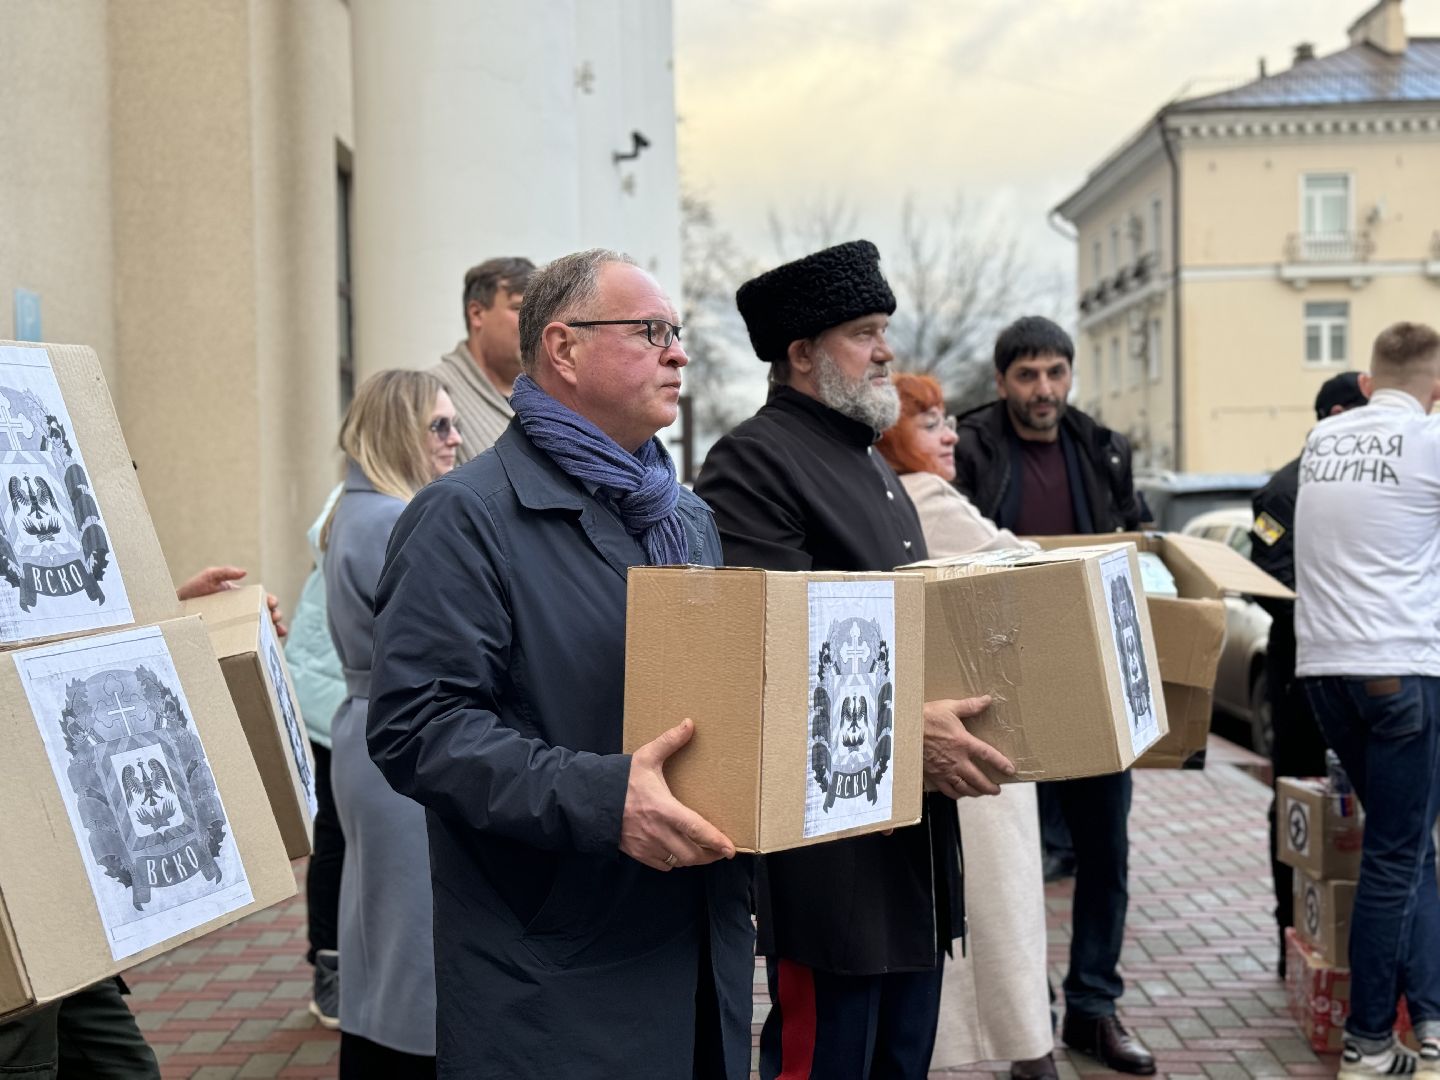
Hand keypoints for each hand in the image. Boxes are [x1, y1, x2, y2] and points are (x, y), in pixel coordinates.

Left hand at [176, 566, 286, 636]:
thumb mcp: (207, 577)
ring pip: (262, 630)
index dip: (271, 601)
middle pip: (266, 615)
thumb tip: (244, 572)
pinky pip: (248, 643)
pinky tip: (264, 648)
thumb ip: (224, 572)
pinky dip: (259, 645)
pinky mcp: (230, 639)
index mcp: (241, 598)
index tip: (272, 604)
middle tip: (275, 619)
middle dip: (276, 616)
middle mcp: (242, 613)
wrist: (174, 611)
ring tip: (277, 634)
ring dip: (273, 632)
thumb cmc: (191, 592)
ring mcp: (237, 626)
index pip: (262, 599)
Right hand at [619, 719, 735, 871]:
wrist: (592, 799)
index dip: (716, 841)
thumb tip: (689, 724)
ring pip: (678, 861)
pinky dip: (673, 861)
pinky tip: (677, 851)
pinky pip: (662, 865)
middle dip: (709, 855)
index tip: (730, 849)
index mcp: (663, 809)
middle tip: (720, 851)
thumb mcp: (646, 757)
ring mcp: (647, 845)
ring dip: (692, 859)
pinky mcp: (637, 853)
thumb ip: (669, 741)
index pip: (696, 829)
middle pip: (692, 853)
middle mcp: (657, 831)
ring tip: (703, 852)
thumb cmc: (621, 779)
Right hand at [922, 696, 1014, 797]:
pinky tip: (960, 793)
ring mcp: (945, 771)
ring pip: (965, 788)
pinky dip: (957, 794)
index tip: (1010, 770)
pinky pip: (948, 790)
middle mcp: (957, 760)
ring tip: (981, 792)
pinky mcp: (934, 776)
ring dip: (976, 792)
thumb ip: (970, 706)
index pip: (988, 755)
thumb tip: (987, 700)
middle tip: (996, 790)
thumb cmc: (925, 717)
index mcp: (963, 743)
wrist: (903, 730)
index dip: (1001, 763)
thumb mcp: (949, 707)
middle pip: (979, 779)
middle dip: (990, 787)